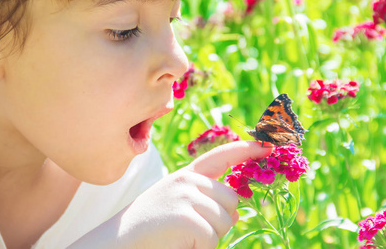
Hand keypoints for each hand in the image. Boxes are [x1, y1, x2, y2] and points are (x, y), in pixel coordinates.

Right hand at [68, 141, 272, 248]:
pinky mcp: (187, 217)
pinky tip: (179, 243)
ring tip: (181, 236)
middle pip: (231, 201)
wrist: (118, 241)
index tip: (267, 146)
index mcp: (186, 174)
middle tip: (190, 228)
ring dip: (209, 237)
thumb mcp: (177, 203)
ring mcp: (188, 196)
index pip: (221, 156)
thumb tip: (237, 211)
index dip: (246, 150)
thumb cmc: (149, 226)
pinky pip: (212, 239)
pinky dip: (200, 248)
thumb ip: (204, 198)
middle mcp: (189, 180)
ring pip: (225, 221)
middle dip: (220, 220)